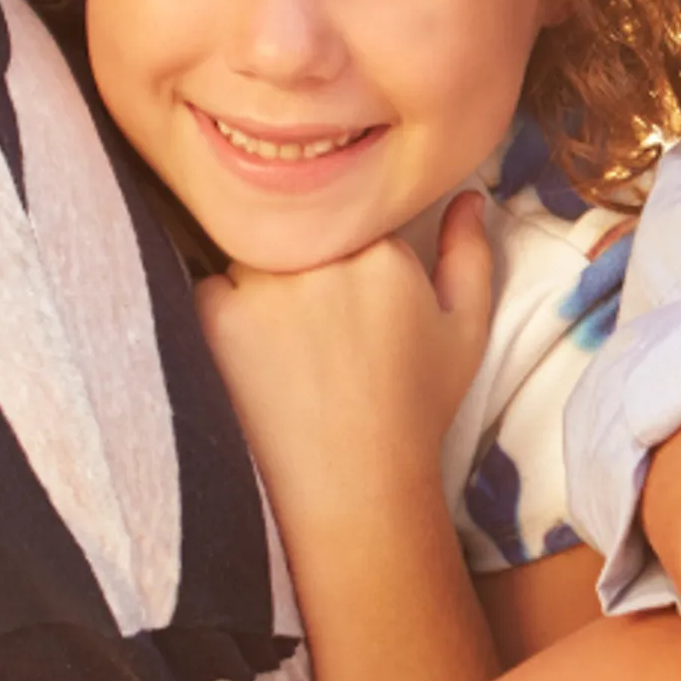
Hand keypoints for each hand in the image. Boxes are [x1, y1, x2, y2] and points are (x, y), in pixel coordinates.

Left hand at [198, 193, 498, 523]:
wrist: (357, 484)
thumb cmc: (416, 408)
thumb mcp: (465, 330)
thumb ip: (470, 254)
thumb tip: (469, 196)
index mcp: (384, 252)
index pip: (352, 212)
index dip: (351, 249)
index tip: (353, 291)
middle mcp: (323, 259)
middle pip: (301, 226)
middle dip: (308, 258)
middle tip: (320, 320)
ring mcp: (266, 286)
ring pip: (254, 248)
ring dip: (264, 277)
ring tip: (289, 338)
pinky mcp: (220, 318)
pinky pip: (210, 285)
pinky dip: (224, 308)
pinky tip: (254, 351)